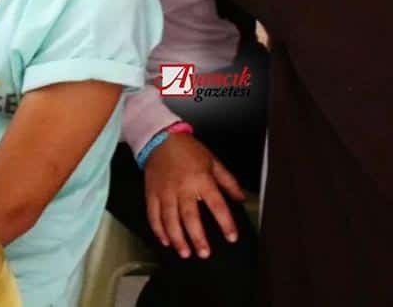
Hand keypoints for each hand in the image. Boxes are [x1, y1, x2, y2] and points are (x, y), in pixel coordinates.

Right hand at [144, 133, 245, 258]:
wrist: (160, 138)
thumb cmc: (188, 150)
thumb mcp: (213, 161)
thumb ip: (228, 181)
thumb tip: (241, 198)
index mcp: (201, 179)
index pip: (216, 204)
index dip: (225, 222)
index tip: (231, 237)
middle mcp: (183, 187)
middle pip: (190, 216)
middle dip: (197, 237)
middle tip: (204, 253)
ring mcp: (165, 191)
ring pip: (170, 219)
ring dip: (177, 238)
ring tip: (185, 252)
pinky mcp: (151, 193)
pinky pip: (153, 215)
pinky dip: (158, 230)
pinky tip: (165, 240)